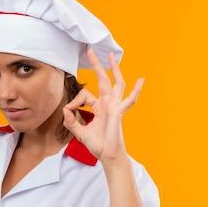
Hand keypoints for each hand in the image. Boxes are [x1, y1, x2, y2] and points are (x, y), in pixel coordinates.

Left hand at [63, 48, 143, 164]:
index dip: (75, 101)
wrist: (108, 156)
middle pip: (103, 80)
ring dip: (114, 69)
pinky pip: (129, 100)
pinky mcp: (118, 112)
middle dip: (97, 65)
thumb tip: (65, 110)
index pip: (85, 95)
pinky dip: (136, 91)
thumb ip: (71, 122)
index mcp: (98, 107)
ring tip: (112, 56)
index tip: (69, 111)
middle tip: (90, 51)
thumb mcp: (79, 132)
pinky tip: (141, 80)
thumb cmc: (97, 145)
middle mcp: (107, 104)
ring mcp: (114, 106)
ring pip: (116, 83)